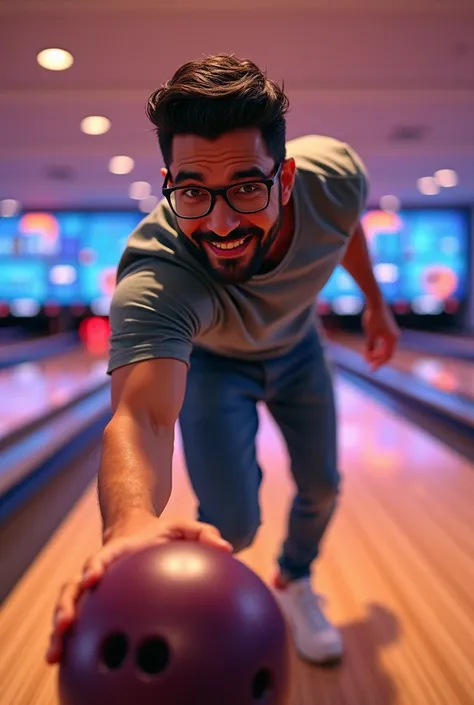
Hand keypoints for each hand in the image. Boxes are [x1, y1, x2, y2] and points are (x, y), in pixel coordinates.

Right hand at [45, 515, 231, 664]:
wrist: (138, 532)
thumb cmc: (163, 533)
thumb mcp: (184, 527)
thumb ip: (204, 534)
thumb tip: (227, 549)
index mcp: (118, 552)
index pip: (102, 557)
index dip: (95, 566)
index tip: (92, 578)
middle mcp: (100, 570)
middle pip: (74, 587)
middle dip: (67, 605)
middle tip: (65, 626)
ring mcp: (95, 590)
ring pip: (70, 607)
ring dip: (59, 631)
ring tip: (54, 655)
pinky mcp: (97, 606)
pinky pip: (82, 624)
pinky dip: (71, 643)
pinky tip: (66, 666)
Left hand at [362, 300, 399, 370]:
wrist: (375, 302)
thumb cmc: (373, 319)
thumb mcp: (370, 335)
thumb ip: (370, 347)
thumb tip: (368, 358)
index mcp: (393, 339)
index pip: (387, 356)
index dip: (379, 363)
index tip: (371, 369)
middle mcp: (394, 337)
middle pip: (387, 353)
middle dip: (377, 359)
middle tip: (368, 364)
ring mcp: (392, 332)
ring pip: (385, 347)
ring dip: (376, 353)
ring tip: (366, 356)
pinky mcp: (387, 329)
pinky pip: (383, 341)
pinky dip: (377, 346)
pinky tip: (369, 348)